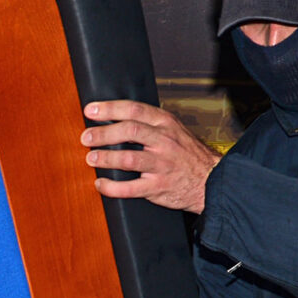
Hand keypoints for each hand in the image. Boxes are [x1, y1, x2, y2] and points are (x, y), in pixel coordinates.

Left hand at [81, 100, 222, 212]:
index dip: (109, 108)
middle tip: (86, 137)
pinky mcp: (159, 186)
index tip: (90, 111)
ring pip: (129, 158)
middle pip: (130, 131)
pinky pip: (131, 189)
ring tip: (91, 158)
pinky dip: (112, 187)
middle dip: (103, 133)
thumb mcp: (173, 130)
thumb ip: (149, 124)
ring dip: (106, 158)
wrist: (211, 179)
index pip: (134, 109)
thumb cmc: (187, 154)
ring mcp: (162, 164)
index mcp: (165, 123)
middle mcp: (164, 141)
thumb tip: (114, 120)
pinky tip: (101, 184)